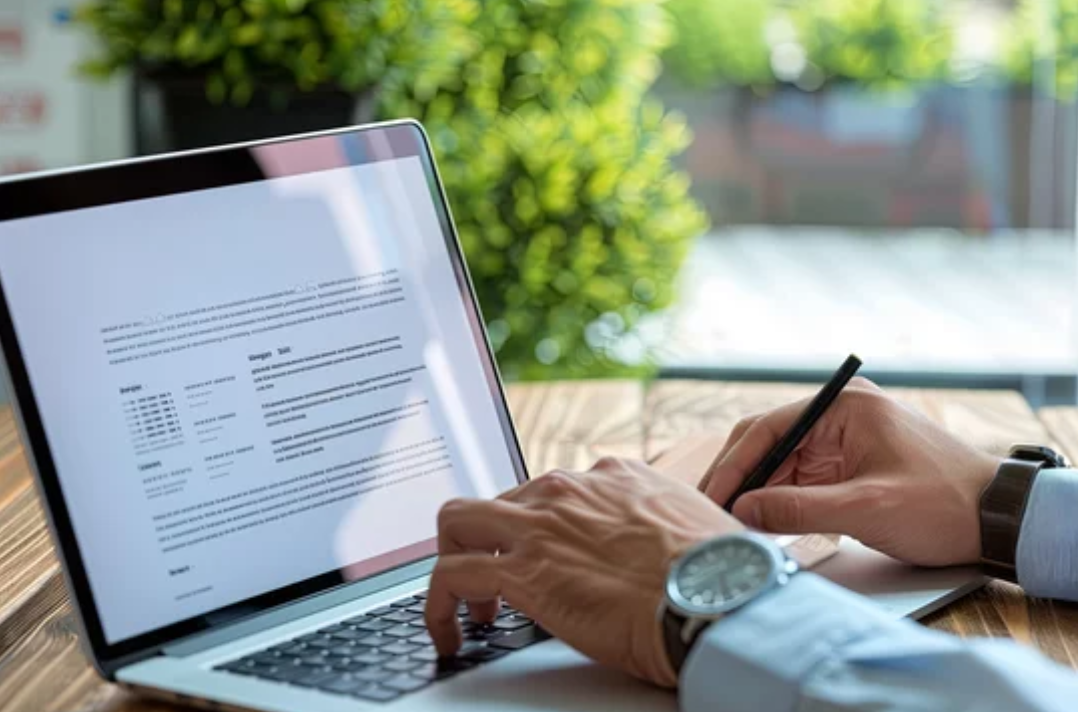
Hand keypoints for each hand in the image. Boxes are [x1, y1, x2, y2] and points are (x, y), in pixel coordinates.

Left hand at [424, 457, 742, 687]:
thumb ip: (662, 526)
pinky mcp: (522, 569)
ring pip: (458, 522)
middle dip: (490, 540)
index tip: (541, 552)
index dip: (539, 526)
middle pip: (497, 500)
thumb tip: (667, 552)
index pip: (551, 489)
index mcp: (612, 477)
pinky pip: (451, 576)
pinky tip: (451, 632)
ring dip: (454, 561)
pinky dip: (439, 605)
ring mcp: (540, 524)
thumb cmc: (720, 572)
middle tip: (501, 582)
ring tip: (474, 609)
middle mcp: (569, 489)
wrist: (717, 596)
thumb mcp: (693, 525)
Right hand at [700, 378, 1000, 566]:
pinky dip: (779, 503)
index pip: (769, 428)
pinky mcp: (847, 467)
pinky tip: (760, 524)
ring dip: (756, 494)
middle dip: (739, 479)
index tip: (713, 496)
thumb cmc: (943, 503)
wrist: (999, 519)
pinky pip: (800, 481)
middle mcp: (838, 417)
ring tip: (729, 524)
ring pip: (780, 465)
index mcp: (843, 407)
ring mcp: (842, 442)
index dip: (735, 464)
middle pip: (769, 444)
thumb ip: (798, 509)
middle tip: (710, 512)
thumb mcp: (866, 509)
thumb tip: (743, 511)